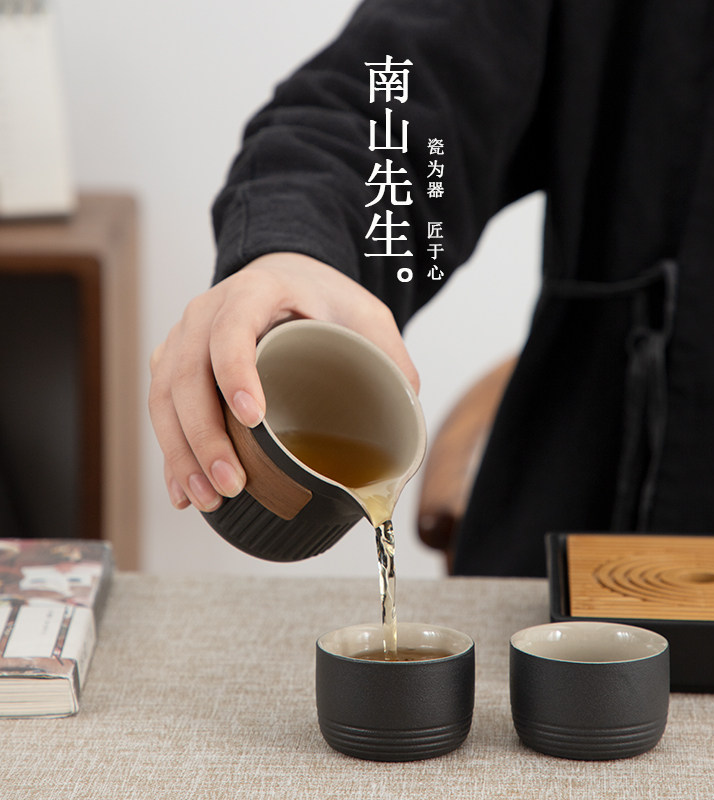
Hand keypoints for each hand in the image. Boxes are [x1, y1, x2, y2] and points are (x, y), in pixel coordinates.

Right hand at [148, 252, 418, 511]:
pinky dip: (170, 453)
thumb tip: (408, 419)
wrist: (284, 277)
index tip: (252, 418)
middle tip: (232, 484)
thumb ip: (390, 358)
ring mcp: (184, 338)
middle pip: (187, 376)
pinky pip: (161, 409)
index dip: (235, 373)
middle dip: (205, 437)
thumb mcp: (366, 314)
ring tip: (208, 499)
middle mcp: (207, 312)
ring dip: (181, 454)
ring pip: (164, 398)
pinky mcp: (174, 364)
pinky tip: (184, 492)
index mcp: (255, 292)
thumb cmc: (323, 298)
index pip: (231, 329)